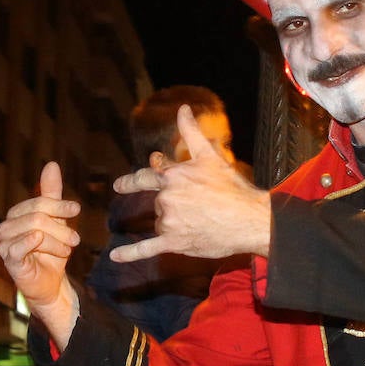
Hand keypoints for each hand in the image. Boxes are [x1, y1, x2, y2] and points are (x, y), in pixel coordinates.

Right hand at [0, 162, 82, 347]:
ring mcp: (5, 244)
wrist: (50, 283)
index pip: (38, 202)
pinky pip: (15, 248)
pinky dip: (28, 242)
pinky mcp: (9, 261)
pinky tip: (39, 240)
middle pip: (36, 215)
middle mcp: (7, 227)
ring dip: (55, 240)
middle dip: (60, 226)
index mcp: (18, 214)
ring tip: (67, 249)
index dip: (58, 204)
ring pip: (32, 230)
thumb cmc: (51, 251)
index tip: (76, 210)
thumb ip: (51, 195)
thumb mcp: (56, 221)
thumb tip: (51, 164)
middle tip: (75, 239)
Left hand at [110, 106, 271, 262]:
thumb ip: (191, 133)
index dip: (136, 180)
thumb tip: (183, 108)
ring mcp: (169, 222)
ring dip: (176, 224)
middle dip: (176, 205)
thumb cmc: (232, 187)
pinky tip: (115, 257)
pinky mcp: (174, 243)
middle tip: (199, 207)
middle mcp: (167, 199)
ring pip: (162, 224)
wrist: (249, 219)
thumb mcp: (209, 155)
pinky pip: (147, 248)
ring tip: (203, 222)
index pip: (146, 177)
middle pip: (160, 203)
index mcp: (172, 177)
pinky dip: (130, 253)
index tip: (120, 186)